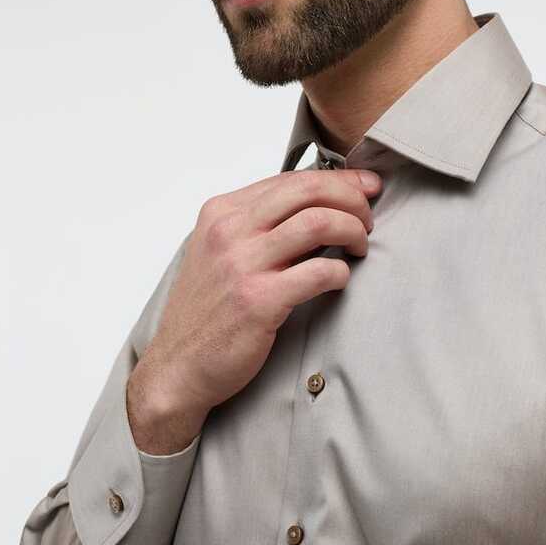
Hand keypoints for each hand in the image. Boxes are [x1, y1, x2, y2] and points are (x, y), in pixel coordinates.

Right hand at [129, 168, 382, 436]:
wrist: (178, 365)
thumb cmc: (206, 310)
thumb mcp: (219, 251)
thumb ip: (258, 225)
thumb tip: (317, 205)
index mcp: (221, 212)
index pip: (291, 179)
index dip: (338, 180)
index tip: (365, 188)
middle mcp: (229, 231)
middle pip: (308, 190)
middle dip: (352, 198)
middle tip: (368, 218)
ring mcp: (242, 265)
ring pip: (318, 222)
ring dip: (353, 230)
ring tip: (361, 245)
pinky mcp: (259, 301)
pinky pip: (318, 272)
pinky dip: (340, 271)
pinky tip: (341, 278)